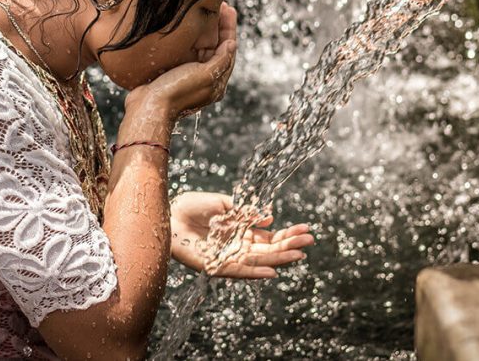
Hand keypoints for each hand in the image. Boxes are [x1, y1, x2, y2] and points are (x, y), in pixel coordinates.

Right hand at [125, 4, 237, 120]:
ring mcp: (190, 76)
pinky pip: (189, 52)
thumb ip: (220, 60)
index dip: (229, 29)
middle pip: (218, 48)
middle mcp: (205, 79)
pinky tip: (189, 27)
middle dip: (220, 27)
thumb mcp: (204, 75)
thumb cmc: (176, 92)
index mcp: (216, 83)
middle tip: (221, 6)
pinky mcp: (175, 73)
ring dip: (207, 30)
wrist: (148, 107)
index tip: (229, 10)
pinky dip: (192, 38)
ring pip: (203, 48)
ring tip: (207, 12)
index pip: (228, 51)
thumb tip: (232, 44)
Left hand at [170, 191, 313, 278]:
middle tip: (310, 240)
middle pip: (269, 248)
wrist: (168, 214)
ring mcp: (229, 255)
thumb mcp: (223, 204)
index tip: (306, 230)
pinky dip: (255, 273)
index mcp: (241, 230)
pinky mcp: (216, 265)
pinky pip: (239, 271)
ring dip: (279, 259)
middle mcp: (238, 245)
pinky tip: (271, 272)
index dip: (287, 233)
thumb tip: (271, 216)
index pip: (270, 235)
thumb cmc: (192, 206)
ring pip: (259, 260)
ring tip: (298, 255)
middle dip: (289, 245)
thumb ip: (246, 212)